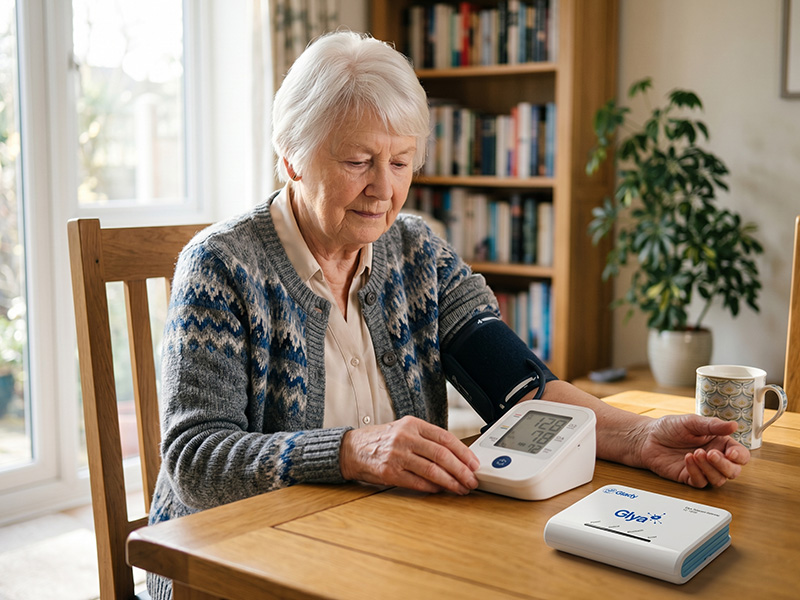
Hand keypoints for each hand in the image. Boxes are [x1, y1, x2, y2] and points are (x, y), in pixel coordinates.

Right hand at [339, 416, 479, 494]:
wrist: (351, 449)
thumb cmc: (382, 441)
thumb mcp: (404, 430)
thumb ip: (427, 440)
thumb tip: (457, 457)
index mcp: (412, 424)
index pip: (445, 438)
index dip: (464, 453)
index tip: (474, 464)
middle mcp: (405, 438)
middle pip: (442, 455)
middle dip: (461, 470)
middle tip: (472, 480)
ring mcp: (397, 455)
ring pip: (432, 470)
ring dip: (451, 483)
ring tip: (461, 489)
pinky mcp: (389, 472)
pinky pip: (417, 482)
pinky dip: (432, 488)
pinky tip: (441, 490)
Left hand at [637, 415, 749, 487]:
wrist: (647, 437)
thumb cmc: (669, 427)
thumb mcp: (691, 422)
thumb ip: (712, 425)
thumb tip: (733, 425)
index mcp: (719, 443)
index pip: (740, 455)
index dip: (740, 456)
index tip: (731, 453)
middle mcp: (714, 458)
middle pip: (733, 471)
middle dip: (724, 465)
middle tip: (710, 453)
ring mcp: (702, 469)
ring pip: (719, 480)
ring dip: (710, 469)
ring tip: (695, 453)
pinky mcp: (689, 477)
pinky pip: (700, 482)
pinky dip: (696, 472)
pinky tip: (687, 459)